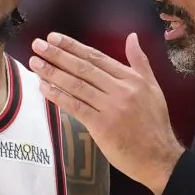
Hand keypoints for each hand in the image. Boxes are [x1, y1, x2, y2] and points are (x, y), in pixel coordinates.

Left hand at [29, 32, 184, 194]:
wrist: (159, 157)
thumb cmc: (154, 124)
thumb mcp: (153, 88)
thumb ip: (140, 62)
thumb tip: (132, 37)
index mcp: (132, 79)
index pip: (97, 57)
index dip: (74, 47)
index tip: (55, 37)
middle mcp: (121, 90)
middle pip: (84, 68)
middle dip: (58, 55)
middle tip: (37, 45)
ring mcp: (111, 108)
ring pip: (77, 85)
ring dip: (53, 73)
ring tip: (35, 63)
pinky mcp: (101, 126)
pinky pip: (75, 107)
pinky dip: (58, 96)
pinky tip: (44, 87)